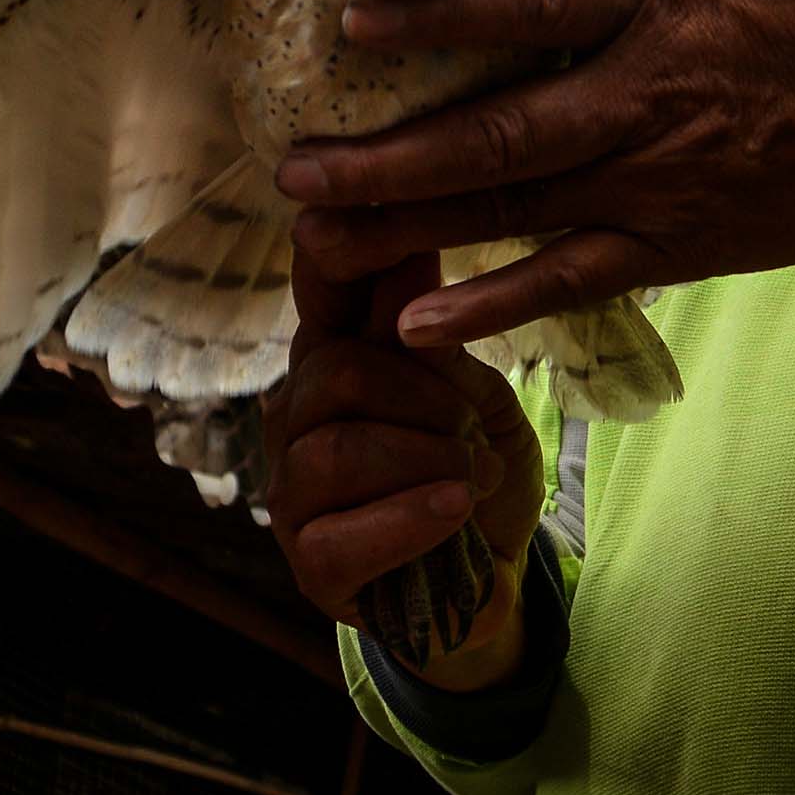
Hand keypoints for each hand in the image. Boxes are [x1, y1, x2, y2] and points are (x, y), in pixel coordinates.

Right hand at [261, 248, 545, 687]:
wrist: (501, 570)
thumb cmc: (477, 467)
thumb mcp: (473, 387)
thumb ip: (432, 331)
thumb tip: (407, 244)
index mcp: (335, 357)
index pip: (321, 292)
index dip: (339, 257)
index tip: (369, 223)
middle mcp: (297, 415)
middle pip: (336, 371)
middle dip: (424, 396)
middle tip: (471, 425)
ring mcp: (294, 493)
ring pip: (336, 450)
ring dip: (427, 458)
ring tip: (473, 474)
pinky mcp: (310, 564)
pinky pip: (342, 533)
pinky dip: (411, 516)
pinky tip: (454, 508)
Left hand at [274, 0, 794, 347]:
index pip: (533, 3)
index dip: (440, 17)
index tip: (354, 22)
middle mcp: (648, 92)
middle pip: (505, 129)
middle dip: (393, 155)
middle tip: (296, 166)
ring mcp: (660, 177)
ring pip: (520, 209)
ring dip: (415, 225)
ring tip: (318, 238)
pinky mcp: (675, 242)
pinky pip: (573, 277)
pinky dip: (498, 303)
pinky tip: (420, 317)